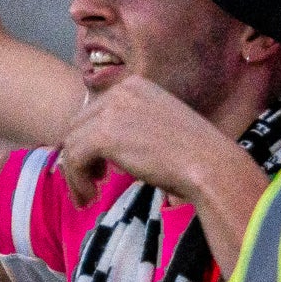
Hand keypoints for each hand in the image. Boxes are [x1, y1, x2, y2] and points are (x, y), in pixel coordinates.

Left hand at [56, 73, 232, 203]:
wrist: (209, 165)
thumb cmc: (192, 155)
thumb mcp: (157, 127)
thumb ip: (128, 127)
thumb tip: (95, 148)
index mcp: (135, 85)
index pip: (94, 111)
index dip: (90, 141)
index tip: (99, 167)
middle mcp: (120, 91)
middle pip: (78, 125)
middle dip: (79, 156)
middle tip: (92, 182)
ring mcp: (111, 110)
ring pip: (72, 144)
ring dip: (75, 173)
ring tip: (88, 195)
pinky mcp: (104, 134)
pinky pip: (74, 159)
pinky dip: (77, 181)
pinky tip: (91, 196)